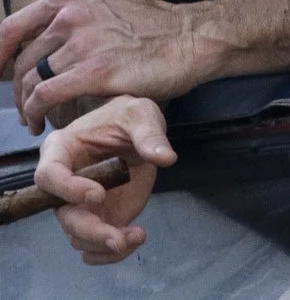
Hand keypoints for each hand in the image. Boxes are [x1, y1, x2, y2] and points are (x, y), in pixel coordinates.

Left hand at [4, 0, 209, 131]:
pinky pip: (46, 96)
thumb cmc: (152, 18)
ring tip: (33, 118)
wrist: (190, 39)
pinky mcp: (94, 73)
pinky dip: (36, 112)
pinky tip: (41, 121)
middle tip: (25, 104)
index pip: (12, 27)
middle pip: (22, 61)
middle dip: (17, 88)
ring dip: (25, 105)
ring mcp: (82, 44)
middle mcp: (71, 17)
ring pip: (31, 81)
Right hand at [34, 95, 173, 263]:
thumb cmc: (127, 116)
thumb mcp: (140, 115)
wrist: (135, 131)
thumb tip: (164, 157)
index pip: (49, 176)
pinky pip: (94, 243)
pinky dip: (110, 251)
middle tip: (118, 238)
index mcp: (60, 151)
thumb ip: (149, 135)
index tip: (98, 195)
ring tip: (136, 236)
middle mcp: (63, 183)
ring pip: (78, 235)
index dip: (68, 189)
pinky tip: (134, 240)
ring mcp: (79, 204)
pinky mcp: (98, 216)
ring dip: (104, 244)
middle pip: (63, 215)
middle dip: (90, 230)